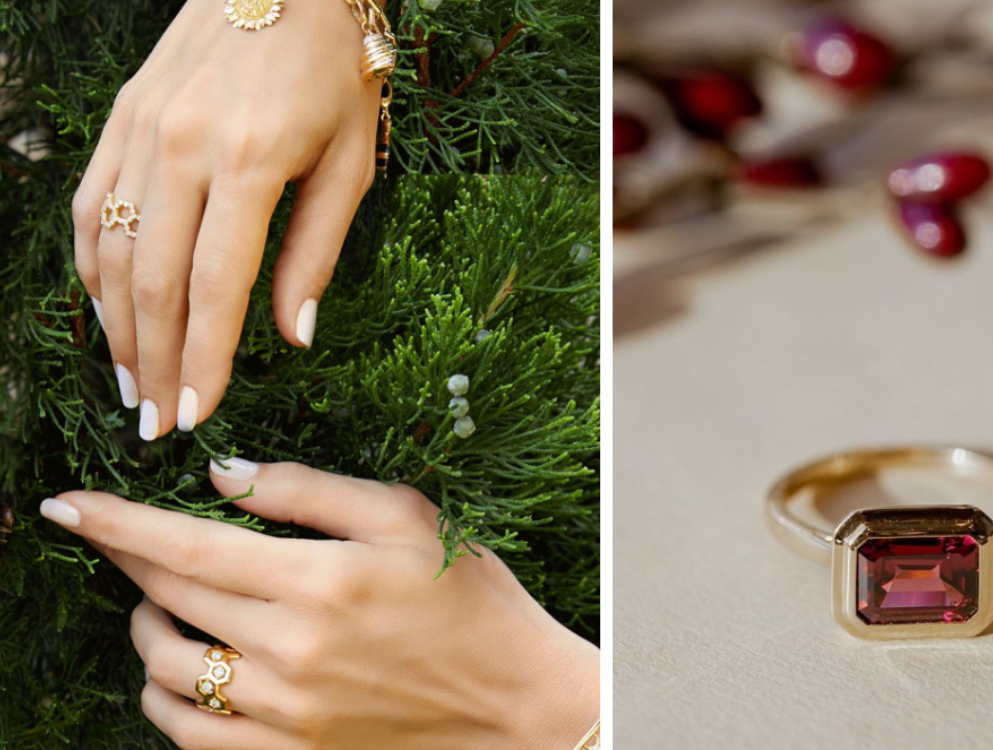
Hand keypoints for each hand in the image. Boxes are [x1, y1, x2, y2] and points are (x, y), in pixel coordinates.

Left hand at [40, 461, 598, 749]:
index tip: (67, 504)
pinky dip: (168, 698)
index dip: (116, 523)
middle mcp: (290, 652)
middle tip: (120, 538)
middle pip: (167, 600)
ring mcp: (286, 715)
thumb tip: (221, 477)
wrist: (516, 702)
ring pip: (166, 673)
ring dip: (146, 630)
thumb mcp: (406, 518)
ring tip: (165, 607)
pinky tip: (187, 670)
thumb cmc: (473, 598)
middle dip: (127, 562)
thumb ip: (308, 490)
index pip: (184, 547)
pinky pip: (191, 737)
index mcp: (317, 581)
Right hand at [72, 0, 381, 439]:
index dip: (203, 360)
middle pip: (151, 281)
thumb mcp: (351, 163)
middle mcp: (180, 149)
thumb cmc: (332, 73)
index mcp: (247, 163)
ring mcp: (141, 131)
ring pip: (108, 250)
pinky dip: (92, 269)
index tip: (197, 416)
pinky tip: (107, 313)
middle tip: (156, 423)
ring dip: (115, 327)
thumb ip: (317, 253)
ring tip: (130, 385)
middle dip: (153, 362)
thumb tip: (293, 336)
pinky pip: (90, 207)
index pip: (214, 288)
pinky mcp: (121, 120)